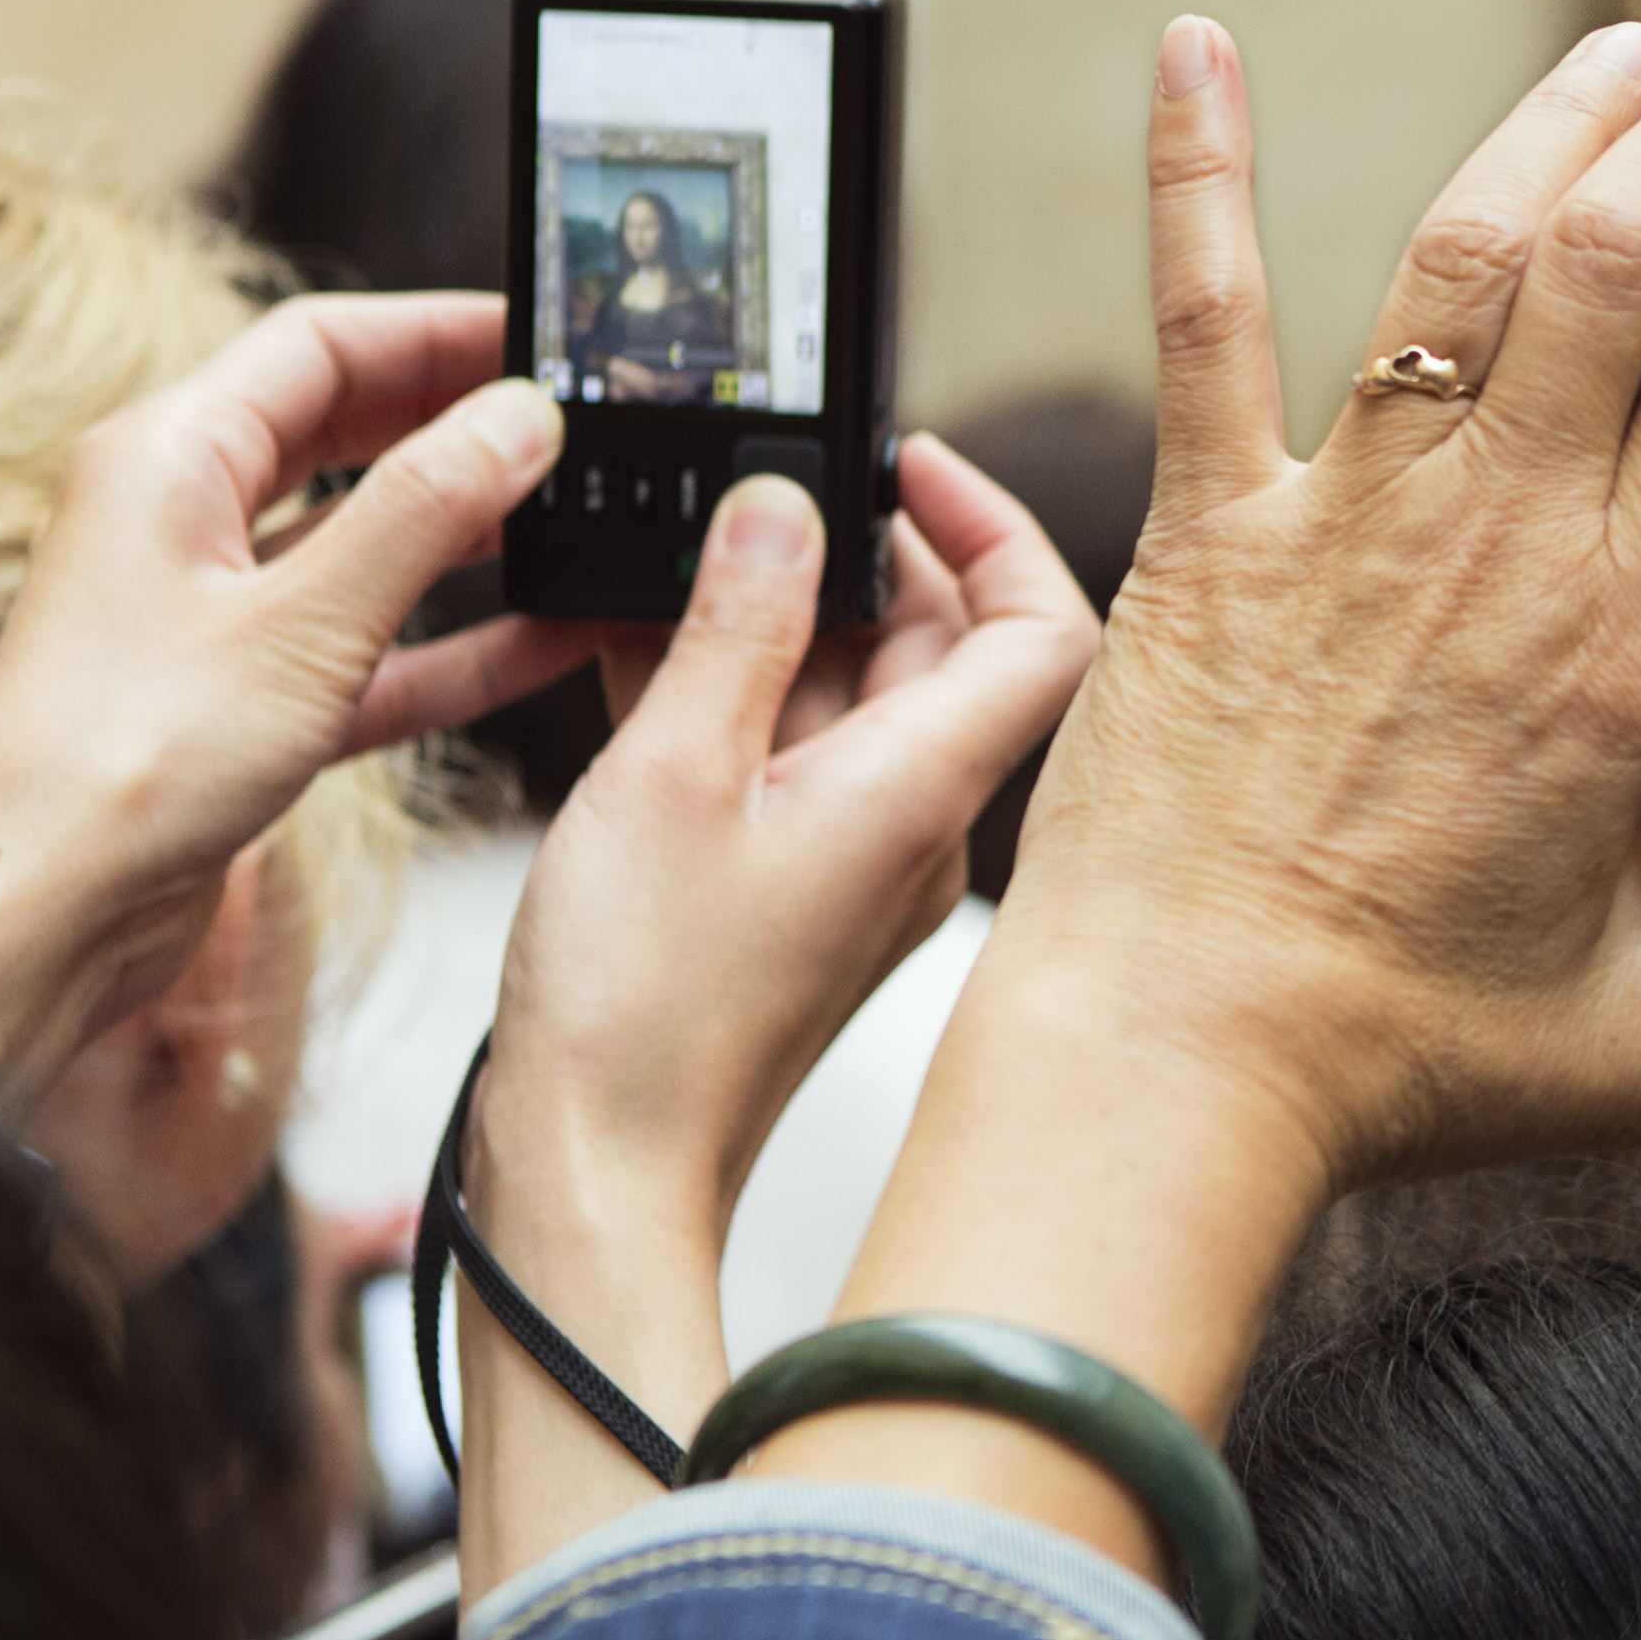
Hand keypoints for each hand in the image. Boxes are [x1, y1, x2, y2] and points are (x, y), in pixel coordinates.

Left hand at [0, 294, 591, 1118]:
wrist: (32, 923)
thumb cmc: (118, 768)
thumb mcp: (302, 624)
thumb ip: (423, 512)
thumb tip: (519, 416)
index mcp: (164, 458)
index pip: (322, 345)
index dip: (437, 327)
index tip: (540, 335)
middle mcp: (175, 518)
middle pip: (342, 428)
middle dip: (459, 418)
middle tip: (573, 418)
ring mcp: (205, 610)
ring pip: (359, 538)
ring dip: (466, 529)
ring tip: (576, 516)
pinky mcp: (235, 698)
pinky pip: (365, 644)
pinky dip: (450, 639)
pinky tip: (544, 641)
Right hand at [453, 445, 1096, 1589]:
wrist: (596, 1177)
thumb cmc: (644, 1012)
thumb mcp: (672, 774)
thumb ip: (732, 626)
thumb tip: (781, 508)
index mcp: (922, 786)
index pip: (1044, 627)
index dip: (996, 526)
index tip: (905, 462)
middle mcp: (911, 822)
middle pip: (941, 647)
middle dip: (854, 555)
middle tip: (759, 495)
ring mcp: (850, 862)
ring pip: (847, 698)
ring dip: (771, 620)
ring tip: (673, 558)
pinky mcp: (783, 896)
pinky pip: (780, 758)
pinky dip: (723, 693)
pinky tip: (631, 648)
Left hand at [756, 21, 1640, 1590]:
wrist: (1180, 1060)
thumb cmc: (1406, 1062)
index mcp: (1628, 639)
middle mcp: (1501, 538)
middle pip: (1626, 261)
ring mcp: (1349, 514)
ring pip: (1469, 249)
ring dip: (1552, 128)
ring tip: (1621, 61)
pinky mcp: (1210, 526)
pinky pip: (1206, 312)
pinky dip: (1197, 168)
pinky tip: (1196, 47)